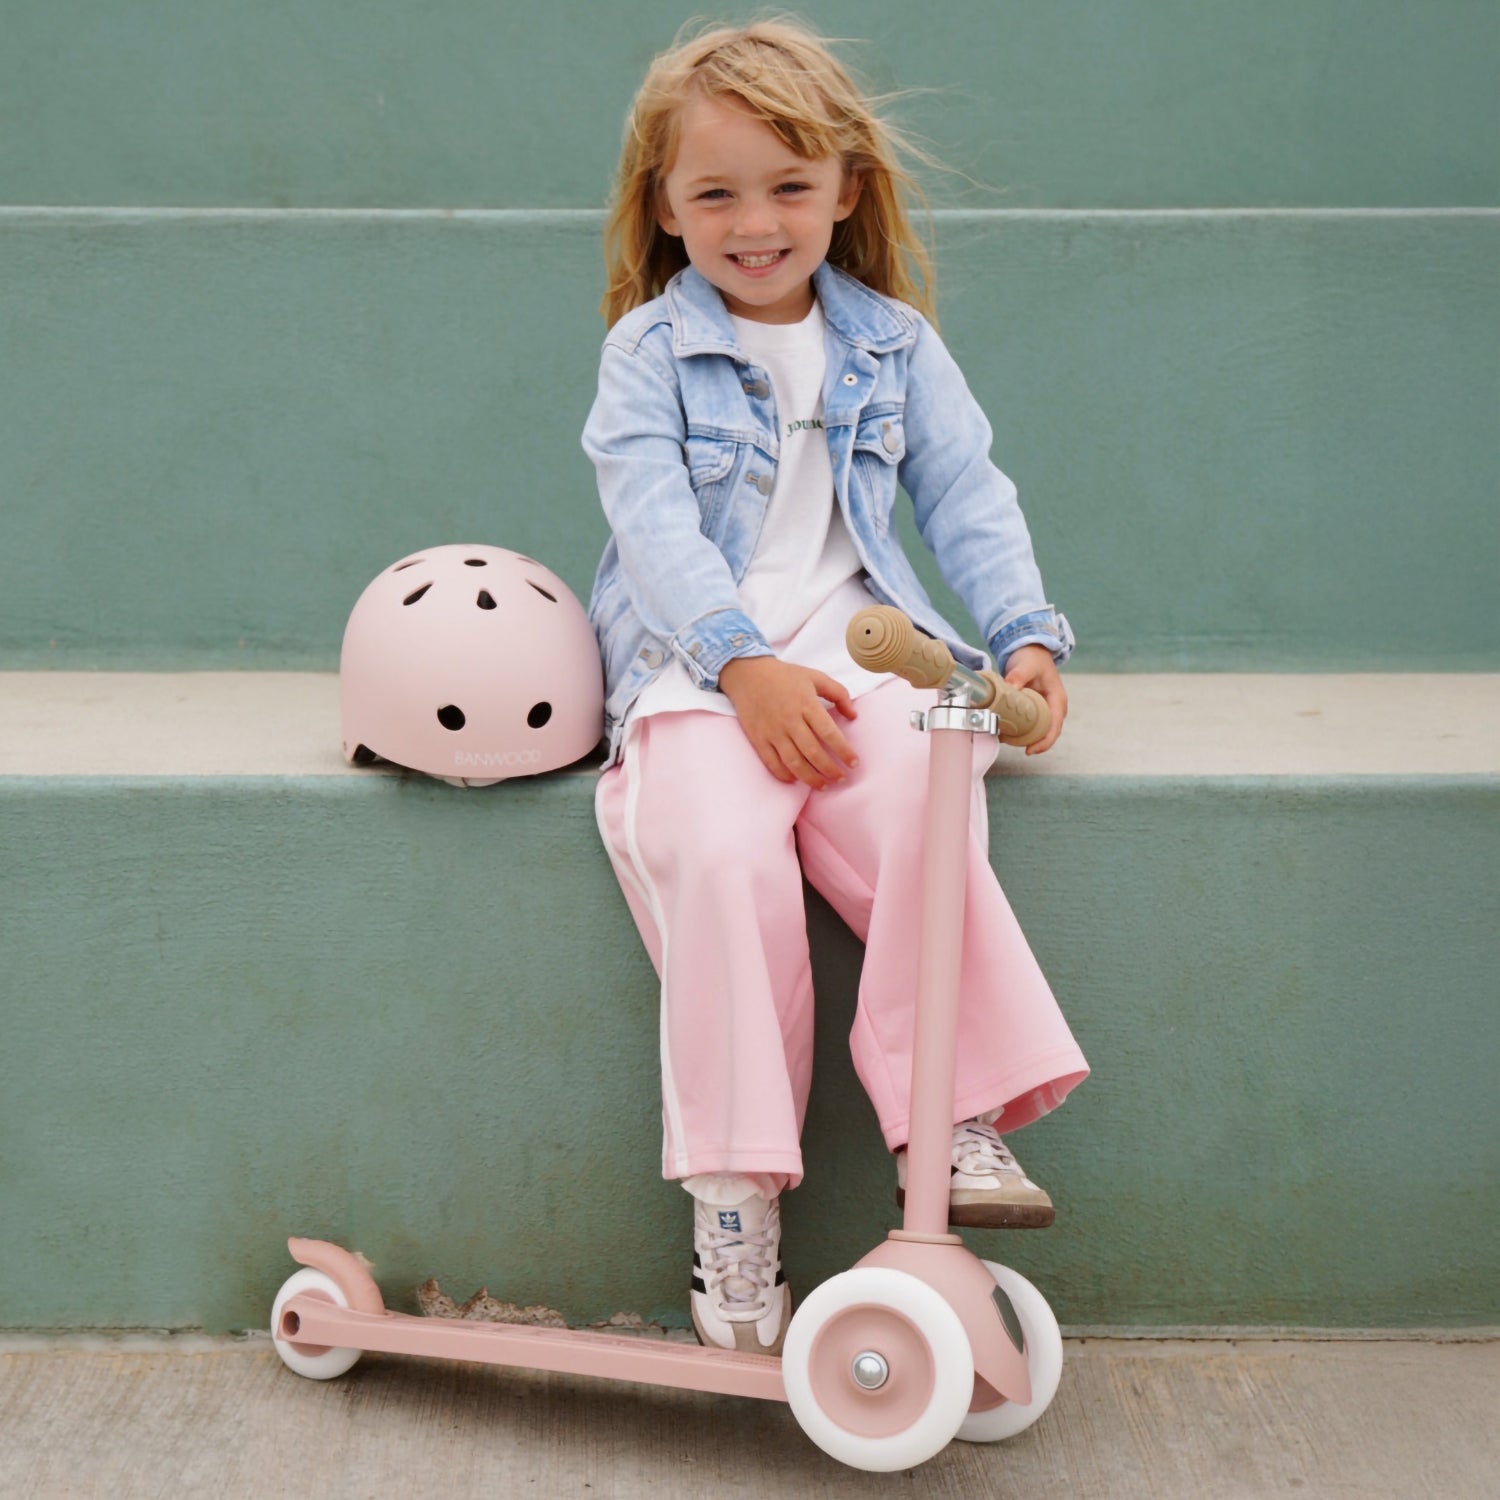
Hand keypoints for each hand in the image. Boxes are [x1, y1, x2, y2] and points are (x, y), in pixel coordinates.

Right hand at [718, 656, 858, 788]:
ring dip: (811, 778)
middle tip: (842, 778)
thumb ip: (839, 693)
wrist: (748, 675)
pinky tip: (797, 780)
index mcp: (806, 704)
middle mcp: (790, 720)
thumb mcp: (815, 677)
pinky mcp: (758, 739)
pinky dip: (785, 775)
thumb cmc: (785, 676)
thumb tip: (853, 715)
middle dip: (830, 770)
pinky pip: (772, 763)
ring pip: (794, 762)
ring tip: (824, 785)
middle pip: (813, 752)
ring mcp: (772, 731)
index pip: (829, 733)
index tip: (854, 762)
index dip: (844, 751)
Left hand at [1003, 645, 1066, 754]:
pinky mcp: (1036, 709)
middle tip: (1013, 746)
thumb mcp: (1025, 666)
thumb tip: (1009, 690)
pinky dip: (1022, 730)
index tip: (1030, 750)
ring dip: (1027, 738)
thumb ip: (1017, 677)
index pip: (1054, 727)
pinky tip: (1007, 731)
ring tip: (1008, 739)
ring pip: (1040, 730)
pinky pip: (1032, 725)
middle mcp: (1054, 707)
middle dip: (1034, 744)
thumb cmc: (1032, 658)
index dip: (1044, 742)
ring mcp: (1046, 709)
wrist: (1030, 650)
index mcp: (1057, 699)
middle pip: (1048, 733)